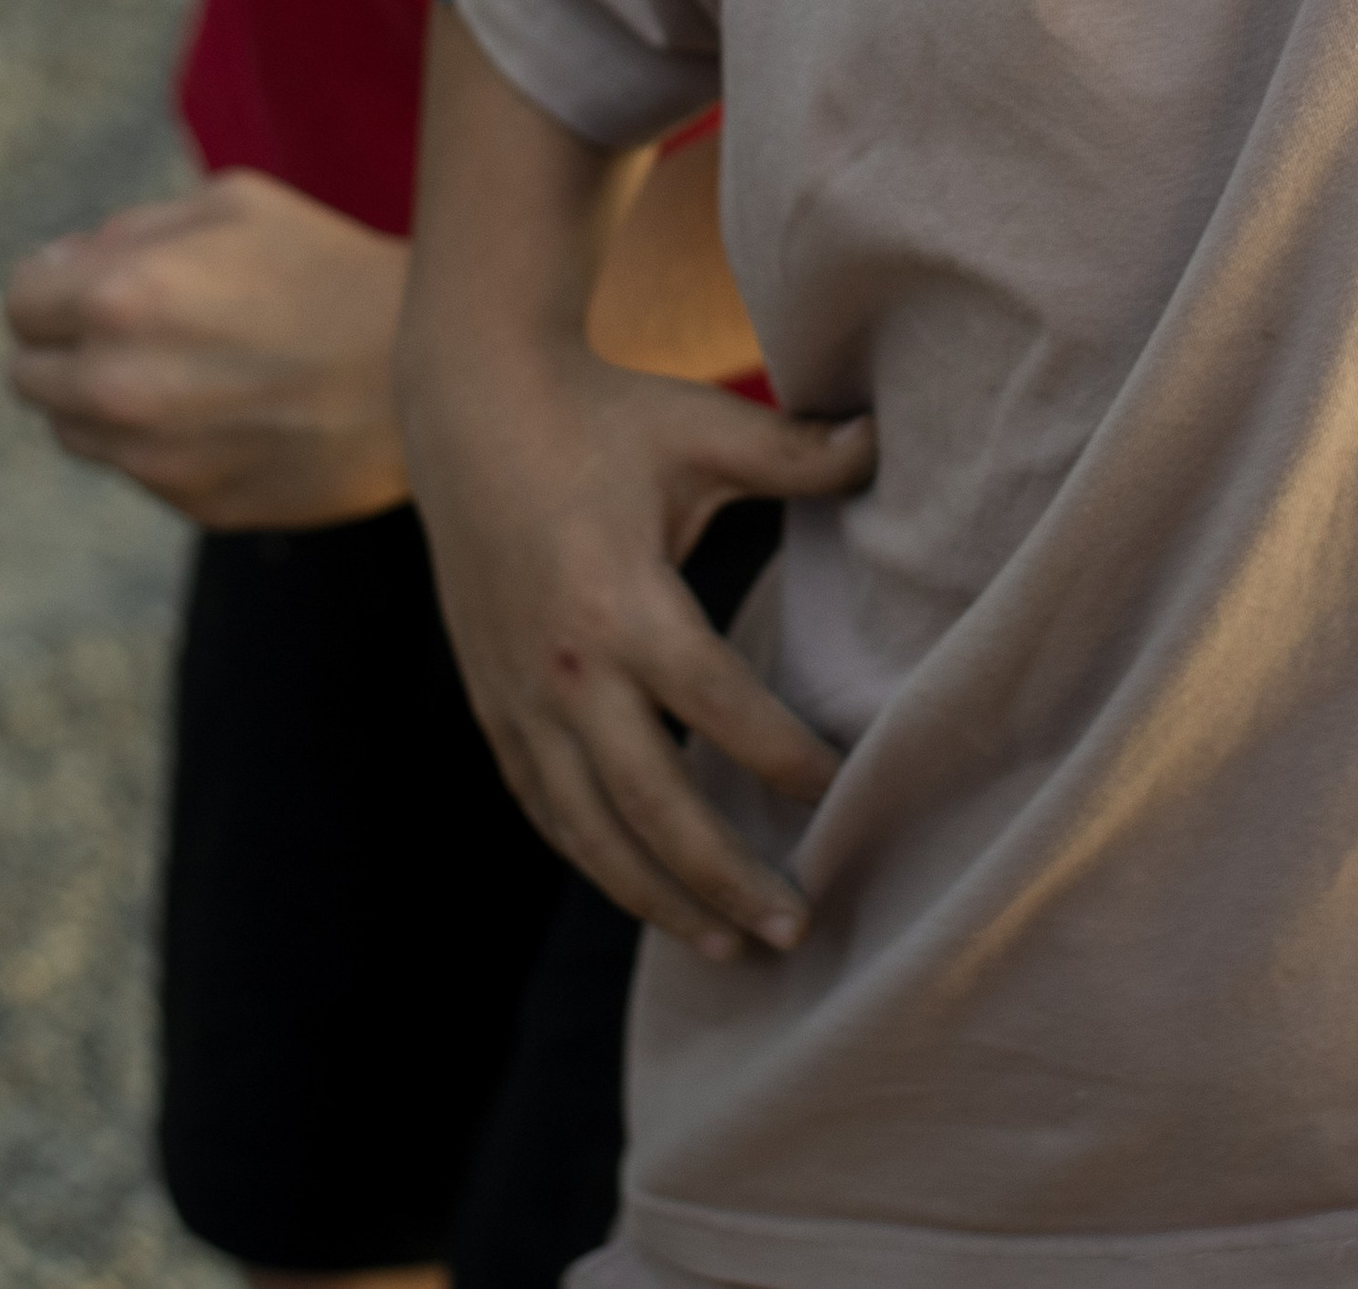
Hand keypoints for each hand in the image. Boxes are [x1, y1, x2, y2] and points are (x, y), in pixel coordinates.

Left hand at [4, 168, 407, 527]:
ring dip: (109, 397)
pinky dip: (167, 439)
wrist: (420, 368)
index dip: (55, 285)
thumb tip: (67, 268)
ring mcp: (151, 456)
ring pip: (75, 429)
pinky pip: (141, 468)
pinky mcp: (191, 503)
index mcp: (118, 297)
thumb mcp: (232, 203)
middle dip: (70, 345)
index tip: (95, 282)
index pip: (20, 303)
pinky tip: (235, 407)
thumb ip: (130, 231)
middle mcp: (118, 385)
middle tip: (144, 325)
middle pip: (30, 374)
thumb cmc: (324, 266)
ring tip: (194, 366)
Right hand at [407, 339, 873, 961]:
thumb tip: (886, 440)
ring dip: (657, 898)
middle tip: (795, 929)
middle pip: (650, 803)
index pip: (714, 706)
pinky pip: (544, 807)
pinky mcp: (492, 704)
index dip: (781, 756)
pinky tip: (646, 893)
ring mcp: (517, 695)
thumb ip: (794, 451)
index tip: (843, 790)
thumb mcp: (700, 426)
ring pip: (587, 830)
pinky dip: (596, 859)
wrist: (471, 408)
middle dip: (723, 878)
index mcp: (619, 599)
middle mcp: (562, 665)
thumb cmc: (603, 414)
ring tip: (727, 948)